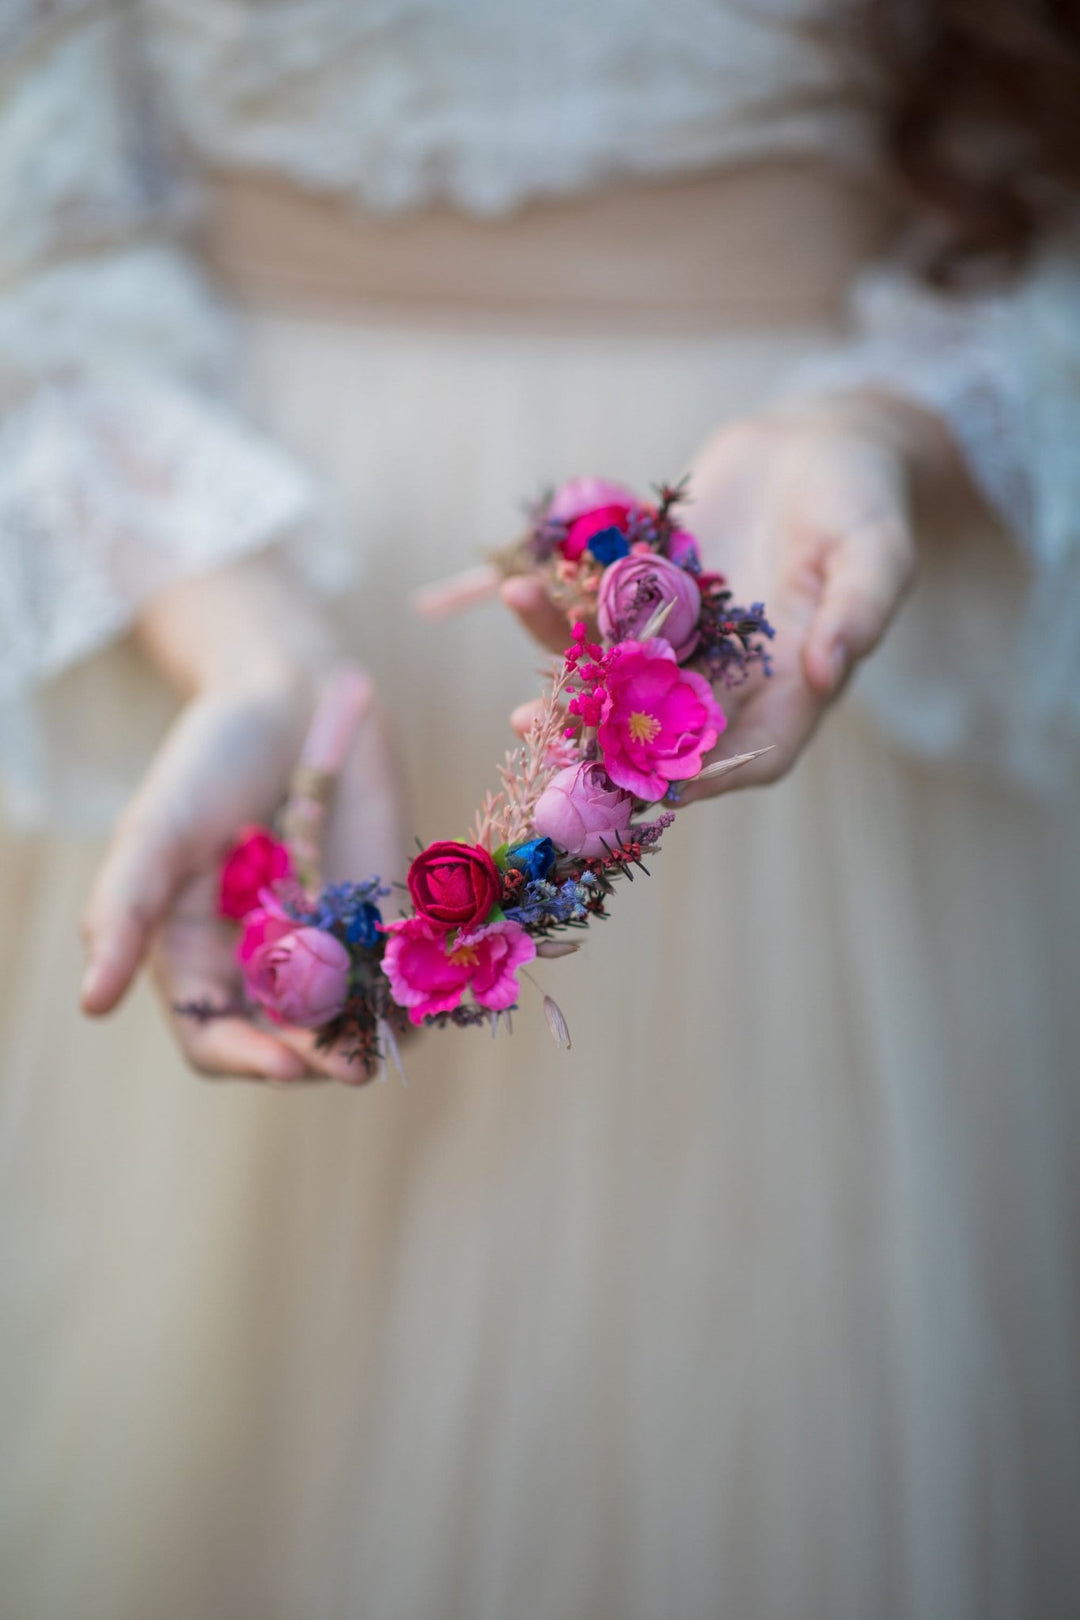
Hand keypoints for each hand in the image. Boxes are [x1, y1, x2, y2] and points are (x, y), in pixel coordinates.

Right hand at [79, 561, 403, 1082]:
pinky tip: (432, 1000)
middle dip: (318, 1056)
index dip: (244, 1057)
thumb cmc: (211, 756)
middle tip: (354, 1067)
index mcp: (195, 954)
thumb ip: (125, 909)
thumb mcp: (157, 826)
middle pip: (287, 1040)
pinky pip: (398, 980)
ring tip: (395, 1037)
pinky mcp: (380, 920)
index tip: (283, 1062)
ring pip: (347, 1021)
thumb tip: (91, 1001)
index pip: (213, 1036)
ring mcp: (325, 944)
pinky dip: (414, 997)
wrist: (296, 696)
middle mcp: (259, 963)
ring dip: (371, 1036)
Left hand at [503, 394, 951, 798]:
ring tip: (518, 672)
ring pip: (620, 675)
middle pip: (670, 728)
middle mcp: (732, 676)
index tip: (664, 784)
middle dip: (605, 740)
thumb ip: (859, 609)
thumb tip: (828, 669)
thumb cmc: (864, 500)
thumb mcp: (879, 549)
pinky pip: (598, 614)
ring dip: (565, 676)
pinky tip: (518, 589)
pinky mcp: (650, 597)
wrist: (816, 445)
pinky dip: (559, 609)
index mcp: (794, 686)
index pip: (758, 752)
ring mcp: (685, 639)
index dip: (715, 773)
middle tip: (545, 734)